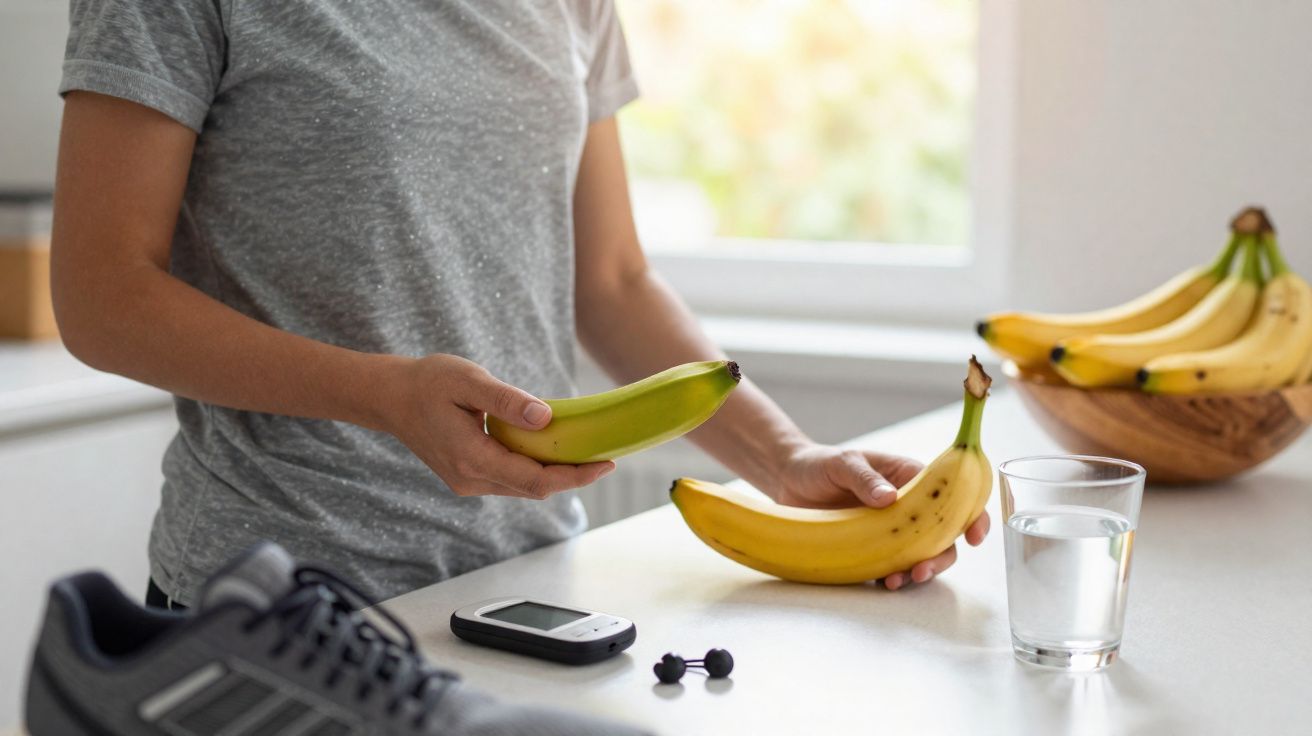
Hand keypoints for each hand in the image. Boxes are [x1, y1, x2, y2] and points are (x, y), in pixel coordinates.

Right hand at [382, 354, 613, 498]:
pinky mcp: (468, 476)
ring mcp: (468, 481)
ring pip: (523, 486)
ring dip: (554, 472)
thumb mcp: (469, 381)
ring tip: (585, 451)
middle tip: (606, 454)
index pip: (535, 480)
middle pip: (534, 488)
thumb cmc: (428, 382)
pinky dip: (534, 468)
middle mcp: (471, 479)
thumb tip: (546, 418)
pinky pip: (510, 478)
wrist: (390, 397)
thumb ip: (507, 401)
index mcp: (472, 458)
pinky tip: (551, 448)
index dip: (574, 476)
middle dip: (572, 475)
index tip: (606, 464)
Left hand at [772, 443, 989, 590]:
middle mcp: (908, 507)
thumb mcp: (842, 463)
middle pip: (943, 535)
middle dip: (940, 556)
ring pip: (921, 555)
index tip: (975, 535)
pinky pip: (893, 567)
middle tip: (921, 569)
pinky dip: (894, 578)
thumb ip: (864, 478)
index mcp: (911, 478)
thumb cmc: (820, 464)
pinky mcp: (873, 549)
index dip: (972, 515)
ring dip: (917, 571)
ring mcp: (892, 531)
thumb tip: (889, 498)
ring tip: (896, 581)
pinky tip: (884, 584)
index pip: (953, 496)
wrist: (789, 481)